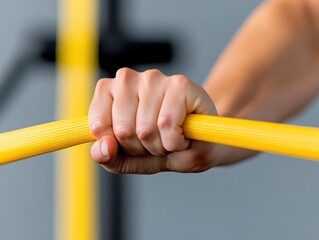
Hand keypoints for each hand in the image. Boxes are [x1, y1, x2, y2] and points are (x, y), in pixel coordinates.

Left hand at [89, 68, 217, 173]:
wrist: (200, 144)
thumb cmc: (162, 145)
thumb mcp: (129, 159)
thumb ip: (109, 157)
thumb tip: (103, 147)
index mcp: (109, 92)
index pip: (97, 125)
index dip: (116, 145)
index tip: (129, 144)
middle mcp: (128, 79)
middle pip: (123, 129)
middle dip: (140, 148)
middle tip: (154, 142)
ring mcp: (154, 78)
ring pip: (146, 128)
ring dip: (159, 146)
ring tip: (169, 139)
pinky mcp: (181, 84)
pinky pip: (168, 124)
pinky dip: (175, 142)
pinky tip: (182, 135)